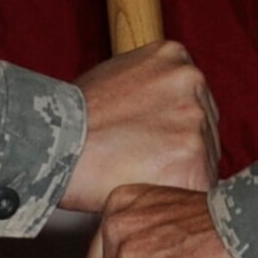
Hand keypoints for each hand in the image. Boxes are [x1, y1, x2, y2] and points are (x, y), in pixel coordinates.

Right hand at [62, 41, 219, 213]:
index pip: (192, 101)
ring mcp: (195, 118)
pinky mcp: (193, 158)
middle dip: (181, 152)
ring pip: (205, 161)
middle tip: (144, 168)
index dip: (173, 129)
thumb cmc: (71, 120)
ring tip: (139, 182)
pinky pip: (199, 190)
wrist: (51, 145)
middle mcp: (191, 79)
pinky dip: (177, 202)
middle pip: (205, 128)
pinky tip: (150, 201)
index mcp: (174, 56)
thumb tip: (161, 112)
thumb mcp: (114, 78)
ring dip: (180, 177)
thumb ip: (148, 90)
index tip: (155, 146)